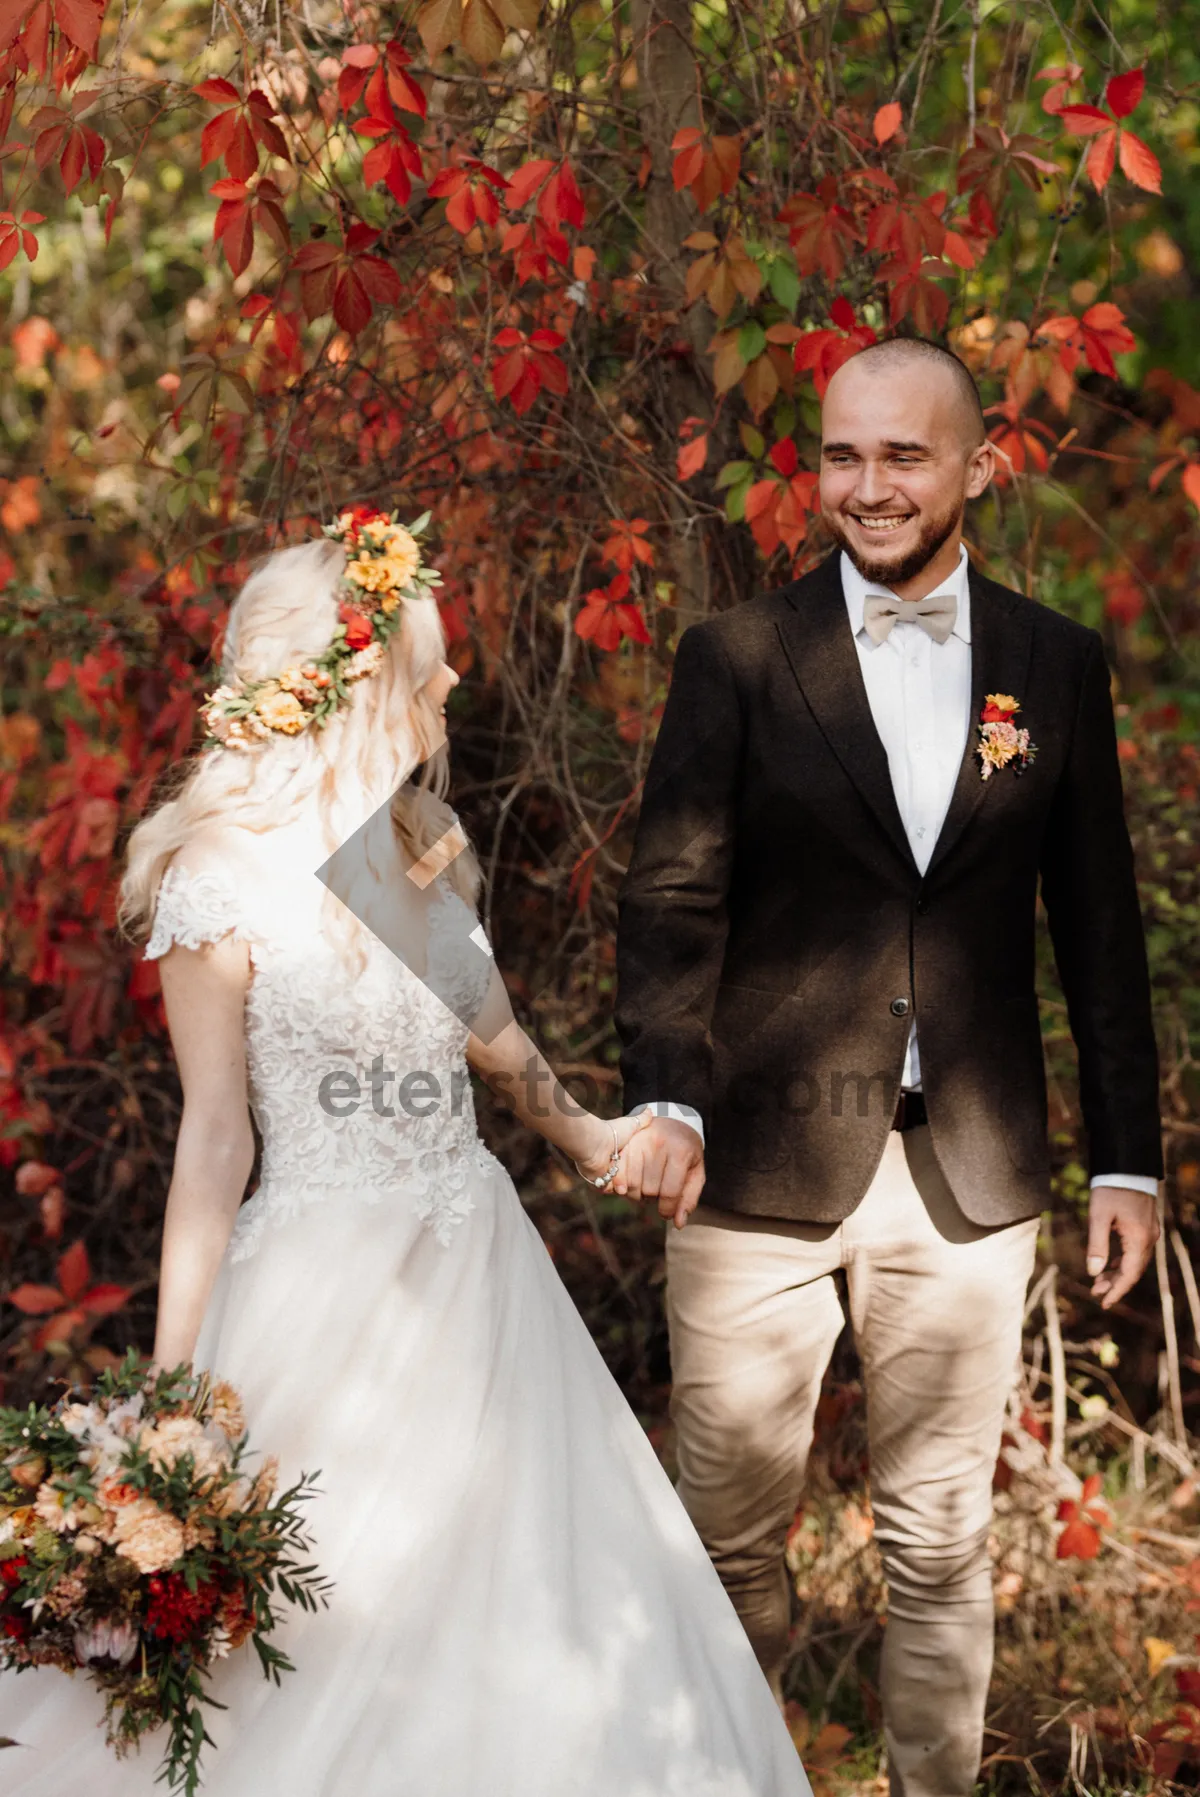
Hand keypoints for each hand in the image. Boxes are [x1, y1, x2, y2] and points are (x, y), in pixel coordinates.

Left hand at [573, 1108, 654, 1184]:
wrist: (595, 1144)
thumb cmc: (612, 1133)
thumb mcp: (631, 1125)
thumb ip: (641, 1120)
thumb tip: (649, 1109)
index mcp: (616, 1152)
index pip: (629, 1163)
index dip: (637, 1166)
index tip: (646, 1169)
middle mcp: (608, 1163)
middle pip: (623, 1175)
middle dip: (631, 1178)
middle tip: (640, 1178)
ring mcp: (602, 1173)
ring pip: (617, 1185)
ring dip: (623, 1184)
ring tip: (630, 1182)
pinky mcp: (597, 1181)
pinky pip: (607, 1189)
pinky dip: (613, 1188)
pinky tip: (620, 1186)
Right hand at [613, 1116, 705, 1230]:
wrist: (672, 1121)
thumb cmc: (686, 1152)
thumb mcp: (695, 1172)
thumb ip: (688, 1199)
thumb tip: (678, 1224)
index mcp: (681, 1151)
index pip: (670, 1192)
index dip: (668, 1209)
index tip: (666, 1213)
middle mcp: (659, 1144)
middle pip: (650, 1190)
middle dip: (654, 1199)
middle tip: (658, 1192)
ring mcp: (640, 1142)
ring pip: (632, 1185)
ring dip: (638, 1193)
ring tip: (646, 1186)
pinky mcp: (625, 1143)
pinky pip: (618, 1174)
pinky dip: (623, 1185)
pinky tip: (631, 1184)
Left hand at [1086, 1185, 1158, 1308]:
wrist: (1127, 1166)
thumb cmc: (1111, 1188)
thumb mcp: (1098, 1216)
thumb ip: (1097, 1245)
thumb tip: (1094, 1272)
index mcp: (1138, 1239)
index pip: (1129, 1274)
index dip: (1116, 1291)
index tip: (1104, 1304)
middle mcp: (1148, 1238)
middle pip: (1133, 1271)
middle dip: (1115, 1284)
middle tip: (1095, 1293)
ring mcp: (1149, 1232)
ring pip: (1135, 1262)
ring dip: (1118, 1273)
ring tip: (1099, 1282)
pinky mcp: (1145, 1226)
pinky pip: (1136, 1251)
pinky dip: (1123, 1261)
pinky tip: (1110, 1264)